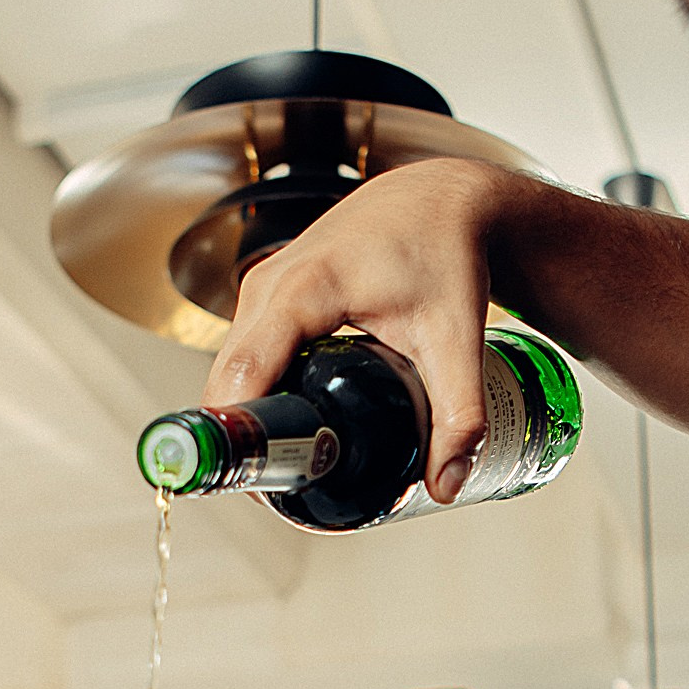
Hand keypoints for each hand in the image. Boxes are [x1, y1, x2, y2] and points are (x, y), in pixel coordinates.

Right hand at [204, 157, 543, 503]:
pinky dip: (253, 391)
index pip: (246, 373)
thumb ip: (459, 415)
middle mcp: (270, 283)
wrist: (440, 198)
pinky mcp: (269, 295)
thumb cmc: (444, 250)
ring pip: (231, 367)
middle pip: (229, 378)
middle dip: (244, 438)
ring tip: (284, 467)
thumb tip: (446, 485)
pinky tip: (285, 427)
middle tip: (281, 490)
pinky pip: (243, 352)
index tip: (258, 484)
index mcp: (305, 288)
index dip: (241, 434)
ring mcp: (263, 286)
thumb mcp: (457, 338)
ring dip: (246, 417)